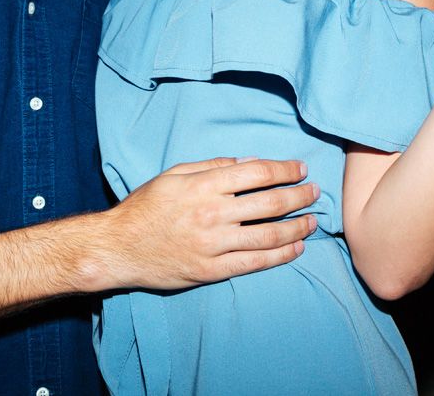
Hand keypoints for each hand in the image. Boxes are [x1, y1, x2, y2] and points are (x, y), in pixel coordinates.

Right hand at [97, 157, 319, 290]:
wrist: (119, 247)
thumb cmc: (145, 207)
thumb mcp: (174, 174)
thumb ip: (212, 166)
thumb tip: (248, 163)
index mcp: (204, 185)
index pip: (257, 173)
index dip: (284, 169)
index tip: (300, 168)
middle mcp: (213, 214)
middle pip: (270, 204)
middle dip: (299, 196)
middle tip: (315, 192)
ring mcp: (214, 244)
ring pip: (268, 235)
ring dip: (297, 227)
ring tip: (312, 221)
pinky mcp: (212, 270)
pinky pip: (254, 263)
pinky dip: (280, 256)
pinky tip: (296, 249)